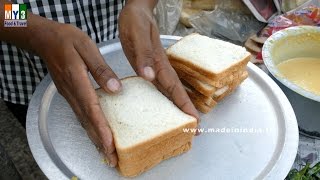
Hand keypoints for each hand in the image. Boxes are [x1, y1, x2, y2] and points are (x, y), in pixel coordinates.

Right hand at [33, 20, 119, 166]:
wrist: (44, 38)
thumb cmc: (66, 39)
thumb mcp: (87, 47)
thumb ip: (101, 69)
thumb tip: (115, 89)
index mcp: (77, 79)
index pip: (91, 108)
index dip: (101, 128)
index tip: (110, 143)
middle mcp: (71, 92)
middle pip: (87, 121)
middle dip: (100, 141)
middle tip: (111, 158)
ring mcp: (69, 94)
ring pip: (83, 121)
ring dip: (94, 138)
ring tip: (106, 152)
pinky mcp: (69, 94)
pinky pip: (80, 115)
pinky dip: (89, 128)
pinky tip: (96, 134)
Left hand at [119, 1, 199, 121]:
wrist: (136, 10)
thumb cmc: (136, 20)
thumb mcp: (137, 34)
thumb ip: (143, 54)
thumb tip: (149, 76)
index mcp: (158, 62)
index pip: (173, 87)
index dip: (183, 104)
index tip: (193, 120)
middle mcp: (159, 68)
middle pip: (175, 92)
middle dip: (185, 110)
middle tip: (194, 128)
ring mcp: (155, 68)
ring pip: (168, 91)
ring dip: (176, 106)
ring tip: (183, 122)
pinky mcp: (148, 66)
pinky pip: (159, 86)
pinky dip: (164, 98)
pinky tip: (162, 106)